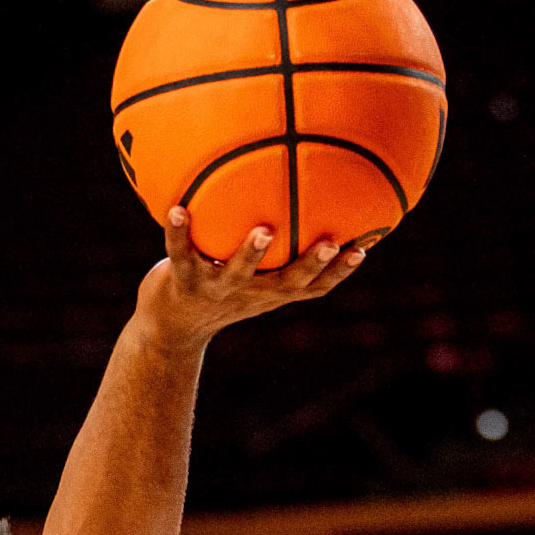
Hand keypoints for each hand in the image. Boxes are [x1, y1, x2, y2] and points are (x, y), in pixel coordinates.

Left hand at [135, 208, 365, 351]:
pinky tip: (177, 208)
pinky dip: (178, 232)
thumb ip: (277, 255)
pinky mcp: (182, 280)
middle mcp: (248, 293)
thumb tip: (303, 206)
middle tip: (332, 243)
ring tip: (264, 230)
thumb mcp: (252, 278)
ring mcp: (215, 288)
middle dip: (311, 265)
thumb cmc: (219, 291)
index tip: (363, 249)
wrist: (171, 328)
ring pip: (235, 273)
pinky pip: (179, 253)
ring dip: (250, 254)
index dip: (339, 272)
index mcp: (270, 292)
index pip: (313, 288)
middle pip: (286, 284)